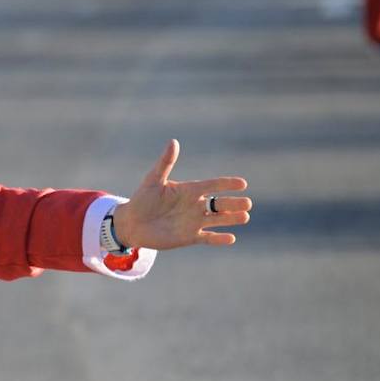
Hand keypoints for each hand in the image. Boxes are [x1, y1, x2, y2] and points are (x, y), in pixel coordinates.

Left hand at [112, 140, 250, 250]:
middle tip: (247, 203)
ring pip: (218, 220)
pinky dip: (218, 239)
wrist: (132, 223)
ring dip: (231, 219)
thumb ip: (165, 163)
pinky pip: (207, 238)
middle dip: (233, 204)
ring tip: (245, 216)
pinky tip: (231, 238)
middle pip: (219, 204)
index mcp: (189, 190)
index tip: (242, 183)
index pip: (212, 185)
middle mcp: (196, 205)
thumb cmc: (142, 199)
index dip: (226, 184)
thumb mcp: (153, 180)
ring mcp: (194, 222)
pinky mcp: (189, 237)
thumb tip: (173, 141)